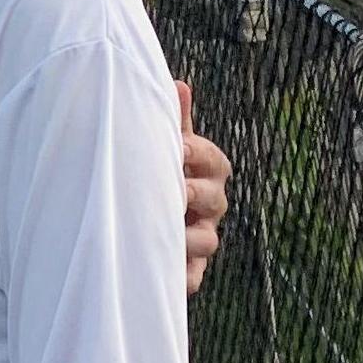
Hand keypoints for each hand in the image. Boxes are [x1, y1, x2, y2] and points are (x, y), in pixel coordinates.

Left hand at [179, 77, 229, 295]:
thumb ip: (174, 119)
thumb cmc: (161, 165)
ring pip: (208, 241)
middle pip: (216, 200)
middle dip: (194, 193)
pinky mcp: (189, 268)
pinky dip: (182, 279)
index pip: (214, 159)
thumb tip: (180, 84)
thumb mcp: (167, 141)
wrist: (146, 207)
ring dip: (189, 237)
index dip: (197, 152)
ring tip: (167, 231)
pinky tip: (166, 275)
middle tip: (175, 192)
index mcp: (209, 170)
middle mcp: (212, 204)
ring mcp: (202, 236)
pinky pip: (192, 278)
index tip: (177, 148)